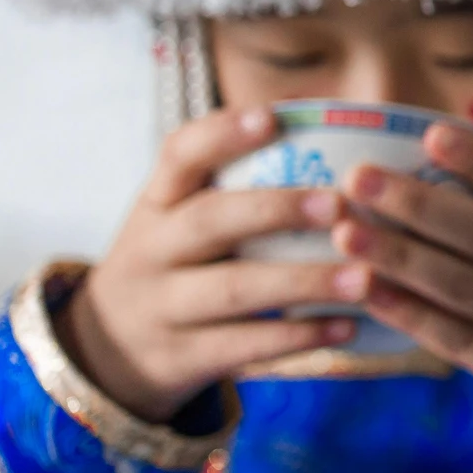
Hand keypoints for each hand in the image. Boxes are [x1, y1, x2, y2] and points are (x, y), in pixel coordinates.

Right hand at [57, 108, 357, 423]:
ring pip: (234, 291)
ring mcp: (162, 306)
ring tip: (364, 277)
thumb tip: (324, 122)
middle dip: (276, 210)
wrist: (109, 351)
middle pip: (208, 222)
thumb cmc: (175, 262)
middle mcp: (152, 249)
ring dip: (305, 282)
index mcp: (158, 202)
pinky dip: (299, 336)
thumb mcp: (177, 218)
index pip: (177, 155)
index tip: (272, 116)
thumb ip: (232, 183)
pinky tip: (348, 325)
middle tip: (339, 204)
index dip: (222, 133)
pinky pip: (244, 345)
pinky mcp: (181, 356)